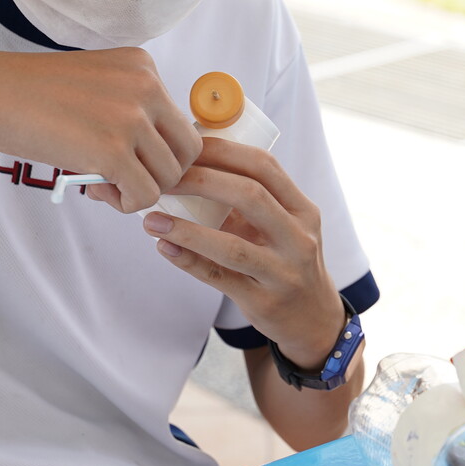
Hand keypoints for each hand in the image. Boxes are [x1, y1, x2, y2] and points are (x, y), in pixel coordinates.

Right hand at [0, 47, 199, 212]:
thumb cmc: (27, 93)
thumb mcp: (95, 84)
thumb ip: (128, 111)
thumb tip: (152, 161)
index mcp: (143, 66)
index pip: (179, 123)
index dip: (156, 151)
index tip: (125, 157)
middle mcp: (146, 86)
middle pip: (187, 151)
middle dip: (158, 173)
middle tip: (119, 177)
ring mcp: (131, 117)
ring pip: (169, 177)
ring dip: (138, 190)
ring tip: (101, 183)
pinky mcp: (113, 150)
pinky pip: (144, 196)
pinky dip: (124, 203)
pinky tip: (95, 190)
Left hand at [129, 138, 341, 365]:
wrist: (312, 317)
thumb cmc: (286, 259)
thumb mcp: (283, 225)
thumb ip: (249, 199)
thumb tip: (191, 165)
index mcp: (301, 209)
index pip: (264, 166)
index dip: (223, 151)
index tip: (186, 148)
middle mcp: (298, 237)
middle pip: (250, 196)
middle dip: (202, 181)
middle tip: (166, 179)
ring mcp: (283, 272)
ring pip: (232, 246)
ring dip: (186, 230)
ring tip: (152, 220)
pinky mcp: (263, 301)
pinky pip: (220, 278)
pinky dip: (189, 261)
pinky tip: (164, 247)